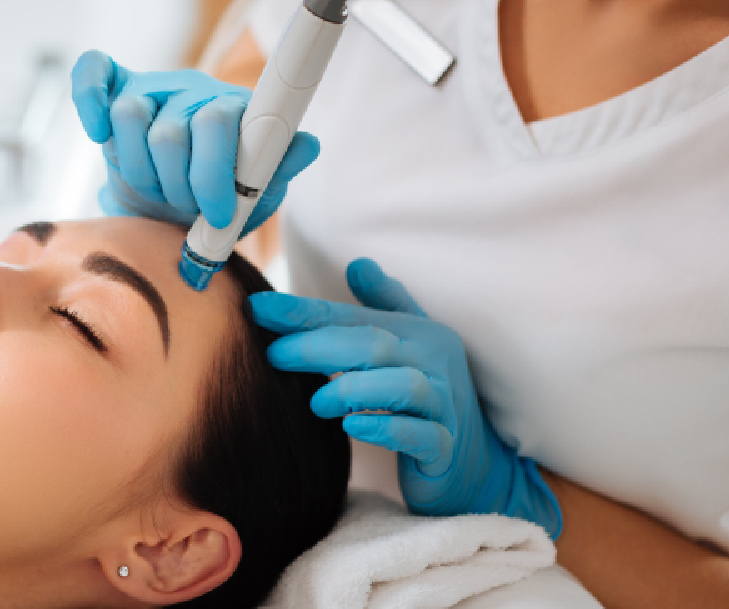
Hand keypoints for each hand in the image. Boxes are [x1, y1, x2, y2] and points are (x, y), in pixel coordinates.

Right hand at [71, 50, 319, 234]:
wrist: (175, 211)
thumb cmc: (219, 200)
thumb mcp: (256, 193)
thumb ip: (279, 167)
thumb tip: (307, 145)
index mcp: (232, 110)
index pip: (216, 122)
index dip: (212, 173)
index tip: (216, 213)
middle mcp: (192, 94)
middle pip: (170, 132)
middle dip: (176, 186)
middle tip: (185, 209)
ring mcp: (151, 92)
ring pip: (130, 115)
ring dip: (139, 170)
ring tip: (155, 191)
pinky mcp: (114, 92)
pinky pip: (94, 73)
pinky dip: (89, 101)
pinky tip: (97, 133)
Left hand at [248, 258, 562, 537]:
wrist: (472, 465)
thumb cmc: (426, 400)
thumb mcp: (407, 347)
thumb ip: (382, 306)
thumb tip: (358, 263)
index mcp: (418, 334)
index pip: (353, 317)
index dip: (304, 311)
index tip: (257, 306)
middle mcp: (434, 363)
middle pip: (373, 345)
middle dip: (317, 346)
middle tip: (273, 354)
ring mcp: (444, 406)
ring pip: (402, 386)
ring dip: (352, 389)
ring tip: (316, 401)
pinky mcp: (444, 448)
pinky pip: (420, 434)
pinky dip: (385, 428)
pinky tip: (352, 427)